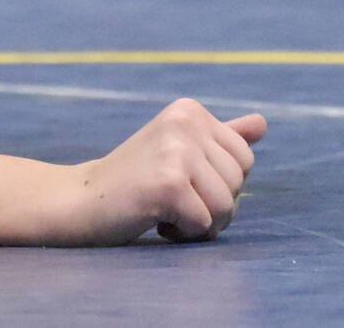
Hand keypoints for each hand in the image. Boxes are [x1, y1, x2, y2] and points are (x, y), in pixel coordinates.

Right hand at [69, 99, 265, 243]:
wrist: (81, 200)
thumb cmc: (133, 179)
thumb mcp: (178, 150)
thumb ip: (220, 137)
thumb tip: (262, 122)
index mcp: (189, 111)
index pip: (244, 159)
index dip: (219, 183)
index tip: (181, 181)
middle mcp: (184, 123)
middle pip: (238, 183)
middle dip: (212, 205)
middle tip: (171, 199)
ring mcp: (176, 152)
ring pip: (227, 206)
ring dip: (200, 222)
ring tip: (164, 209)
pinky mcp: (169, 183)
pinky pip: (205, 224)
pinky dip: (184, 232)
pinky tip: (155, 219)